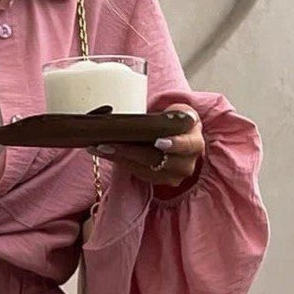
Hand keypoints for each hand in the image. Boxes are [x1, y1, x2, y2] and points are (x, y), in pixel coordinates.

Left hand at [87, 103, 204, 187]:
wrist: (182, 137)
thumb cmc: (176, 122)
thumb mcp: (178, 113)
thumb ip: (172, 114)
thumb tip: (153, 116)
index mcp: (194, 143)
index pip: (185, 145)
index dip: (173, 144)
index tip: (157, 141)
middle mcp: (187, 163)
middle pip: (157, 159)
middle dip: (130, 151)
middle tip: (107, 142)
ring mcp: (174, 176)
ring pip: (144, 169)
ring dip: (119, 158)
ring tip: (99, 147)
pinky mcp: (161, 181)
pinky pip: (138, 174)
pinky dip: (120, 162)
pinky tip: (104, 153)